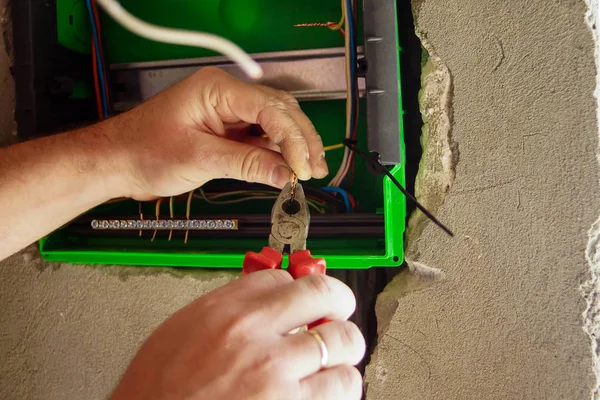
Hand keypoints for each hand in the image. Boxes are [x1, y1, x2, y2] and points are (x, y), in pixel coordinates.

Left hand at [104, 67, 327, 199]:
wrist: (118, 162)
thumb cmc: (144, 151)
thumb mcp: (199, 158)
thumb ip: (247, 164)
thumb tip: (286, 175)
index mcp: (218, 89)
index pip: (270, 108)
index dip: (293, 137)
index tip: (303, 166)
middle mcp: (227, 95)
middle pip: (279, 112)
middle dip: (301, 140)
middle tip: (315, 169)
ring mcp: (229, 113)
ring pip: (275, 125)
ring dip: (293, 148)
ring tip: (309, 172)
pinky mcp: (227, 131)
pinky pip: (260, 139)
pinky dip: (276, 155)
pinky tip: (288, 169)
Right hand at [111, 270, 365, 399]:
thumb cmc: (153, 397)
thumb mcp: (175, 337)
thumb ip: (221, 316)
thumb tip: (255, 309)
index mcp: (222, 311)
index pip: (280, 278)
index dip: (296, 289)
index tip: (301, 300)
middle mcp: (253, 333)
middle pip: (323, 294)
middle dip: (339, 302)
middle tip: (340, 313)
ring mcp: (276, 371)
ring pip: (342, 341)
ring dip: (344, 350)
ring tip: (338, 358)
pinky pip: (342, 386)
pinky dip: (344, 386)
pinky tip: (332, 389)